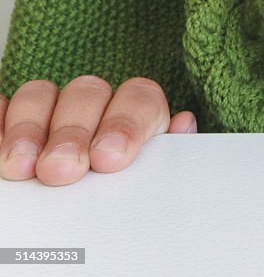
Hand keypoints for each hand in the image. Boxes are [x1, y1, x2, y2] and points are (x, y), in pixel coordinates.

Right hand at [0, 75, 196, 185]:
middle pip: (87, 93)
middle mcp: (94, 107)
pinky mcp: (9, 122)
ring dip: (29, 127)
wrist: (73, 232)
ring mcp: (48, 111)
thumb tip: (184, 125)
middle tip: (61, 170)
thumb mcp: (142, 183)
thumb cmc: (115, 203)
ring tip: (20, 167)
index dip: (126, 122)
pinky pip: (2, 107)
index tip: (110, 158)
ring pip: (41, 94)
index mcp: (135, 116)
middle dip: (73, 131)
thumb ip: (161, 157)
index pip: (139, 97)